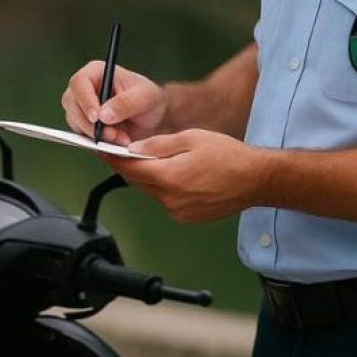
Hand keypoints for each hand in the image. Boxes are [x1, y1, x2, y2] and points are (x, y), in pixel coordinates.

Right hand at [61, 61, 165, 144]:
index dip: (85, 100)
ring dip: (95, 135)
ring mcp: (81, 107)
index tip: (97, 118)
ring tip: (120, 139)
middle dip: (90, 123)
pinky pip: (82, 136)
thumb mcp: (145, 96)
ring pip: (75, 122)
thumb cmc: (148, 99)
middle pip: (71, 104)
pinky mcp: (84, 125)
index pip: (79, 83)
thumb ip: (126, 103)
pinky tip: (115, 143)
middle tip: (112, 134)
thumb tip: (103, 115)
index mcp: (96, 72)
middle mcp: (84, 88)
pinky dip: (98, 142)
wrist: (151, 118)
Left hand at [100, 128, 270, 222]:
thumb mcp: (191, 138)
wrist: (256, 179)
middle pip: (137, 182)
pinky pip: (165, 200)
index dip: (112, 158)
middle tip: (122, 150)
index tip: (99, 149)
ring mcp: (179, 212)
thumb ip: (158, 145)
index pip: (130, 169)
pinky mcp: (187, 217)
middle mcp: (171, 200)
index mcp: (170, 178)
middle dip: (128, 166)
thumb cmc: (228, 155)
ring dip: (147, 176)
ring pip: (150, 191)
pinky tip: (173, 174)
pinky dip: (162, 187)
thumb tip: (133, 148)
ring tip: (152, 160)